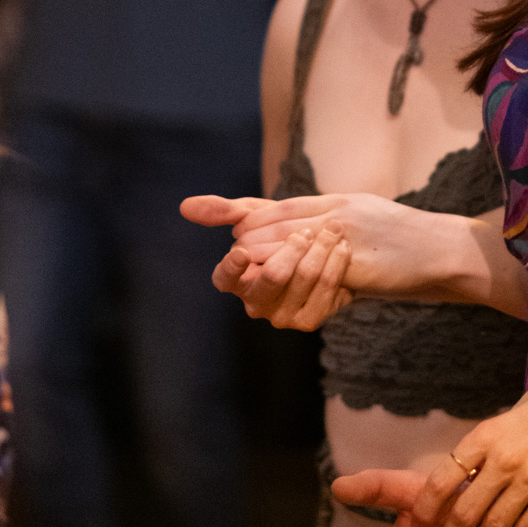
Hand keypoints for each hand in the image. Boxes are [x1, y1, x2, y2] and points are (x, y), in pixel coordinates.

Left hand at [187, 189, 458, 293]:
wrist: (445, 252)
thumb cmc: (402, 249)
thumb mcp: (356, 232)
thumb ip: (317, 235)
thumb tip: (275, 253)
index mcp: (330, 203)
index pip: (271, 206)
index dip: (228, 207)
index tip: (189, 208)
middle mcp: (333, 208)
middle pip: (268, 225)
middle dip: (247, 250)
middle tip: (239, 266)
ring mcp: (344, 228)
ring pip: (283, 245)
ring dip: (268, 266)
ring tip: (257, 277)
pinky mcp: (357, 253)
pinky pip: (311, 267)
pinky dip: (293, 278)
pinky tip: (280, 285)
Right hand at [210, 225, 351, 328]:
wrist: (327, 249)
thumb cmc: (283, 231)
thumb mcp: (257, 217)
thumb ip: (226, 211)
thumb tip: (185, 206)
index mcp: (237, 279)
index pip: (225, 279)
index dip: (231, 268)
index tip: (241, 252)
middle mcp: (256, 303)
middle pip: (270, 279)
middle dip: (290, 250)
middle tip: (306, 230)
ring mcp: (282, 315)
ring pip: (301, 283)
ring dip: (319, 253)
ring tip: (333, 230)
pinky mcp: (309, 320)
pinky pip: (325, 293)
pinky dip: (335, 266)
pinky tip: (342, 248)